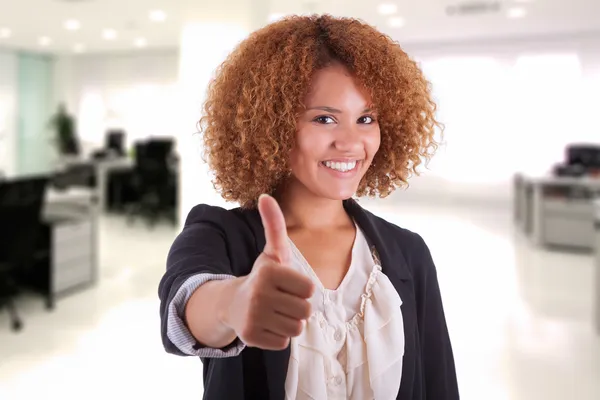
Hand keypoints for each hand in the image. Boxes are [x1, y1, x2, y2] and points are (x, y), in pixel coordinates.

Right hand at [224, 194, 314, 349]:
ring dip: (290, 322)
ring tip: (275, 312)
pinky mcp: (250, 337)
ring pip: (296, 328)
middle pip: (305, 311)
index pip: (310, 289)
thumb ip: (274, 225)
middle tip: (282, 301)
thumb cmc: (262, 276)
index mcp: (270, 271)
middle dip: (298, 307)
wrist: (233, 304)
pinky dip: (278, 336)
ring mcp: (253, 316)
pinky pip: (283, 342)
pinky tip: (267, 324)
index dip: (303, 288)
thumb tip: (265, 195)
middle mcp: (259, 293)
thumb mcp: (272, 252)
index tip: (288, 284)